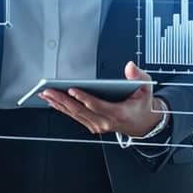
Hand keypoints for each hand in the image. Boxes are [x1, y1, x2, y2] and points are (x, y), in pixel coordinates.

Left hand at [40, 62, 164, 138]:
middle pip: (81, 111)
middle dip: (63, 100)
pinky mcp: (93, 126)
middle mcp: (106, 122)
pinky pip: (76, 117)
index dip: (84, 98)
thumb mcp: (146, 87)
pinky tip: (54, 102)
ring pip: (76, 115)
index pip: (97, 106)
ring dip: (59, 105)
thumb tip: (130, 66)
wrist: (144, 123)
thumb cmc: (142, 105)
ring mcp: (98, 126)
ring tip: (47, 95)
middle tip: (50, 91)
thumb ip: (138, 76)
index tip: (72, 90)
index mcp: (118, 113)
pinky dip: (63, 109)